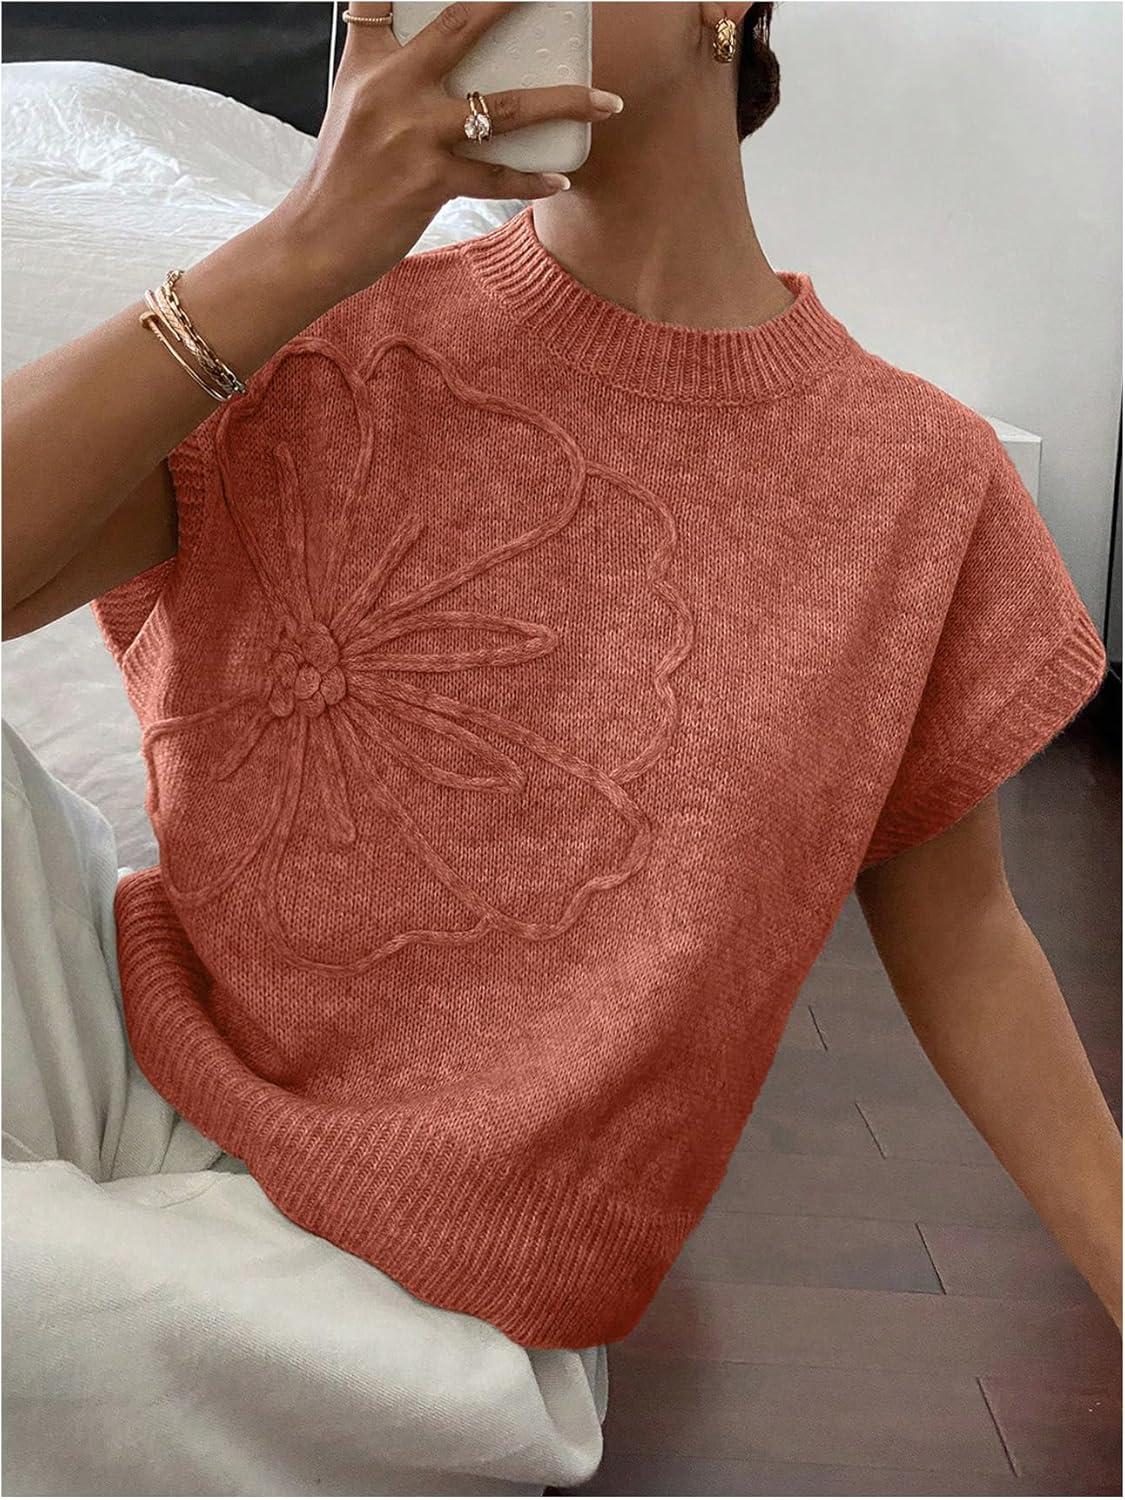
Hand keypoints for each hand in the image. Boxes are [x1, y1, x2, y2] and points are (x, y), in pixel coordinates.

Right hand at [275, 1, 622, 301]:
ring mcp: (411, 135)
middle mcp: (389, 87)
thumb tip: (445, 49)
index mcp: (369, 61)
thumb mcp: (353, 103)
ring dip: (564, 102)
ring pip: (503, 107)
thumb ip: (390, 66)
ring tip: (607, 101)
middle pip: (462, 25)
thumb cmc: (343, 173)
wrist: (314, 240)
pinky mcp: (428, 183)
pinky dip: (532, 179)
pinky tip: (561, 178)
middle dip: (511, 1)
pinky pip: (495, 176)